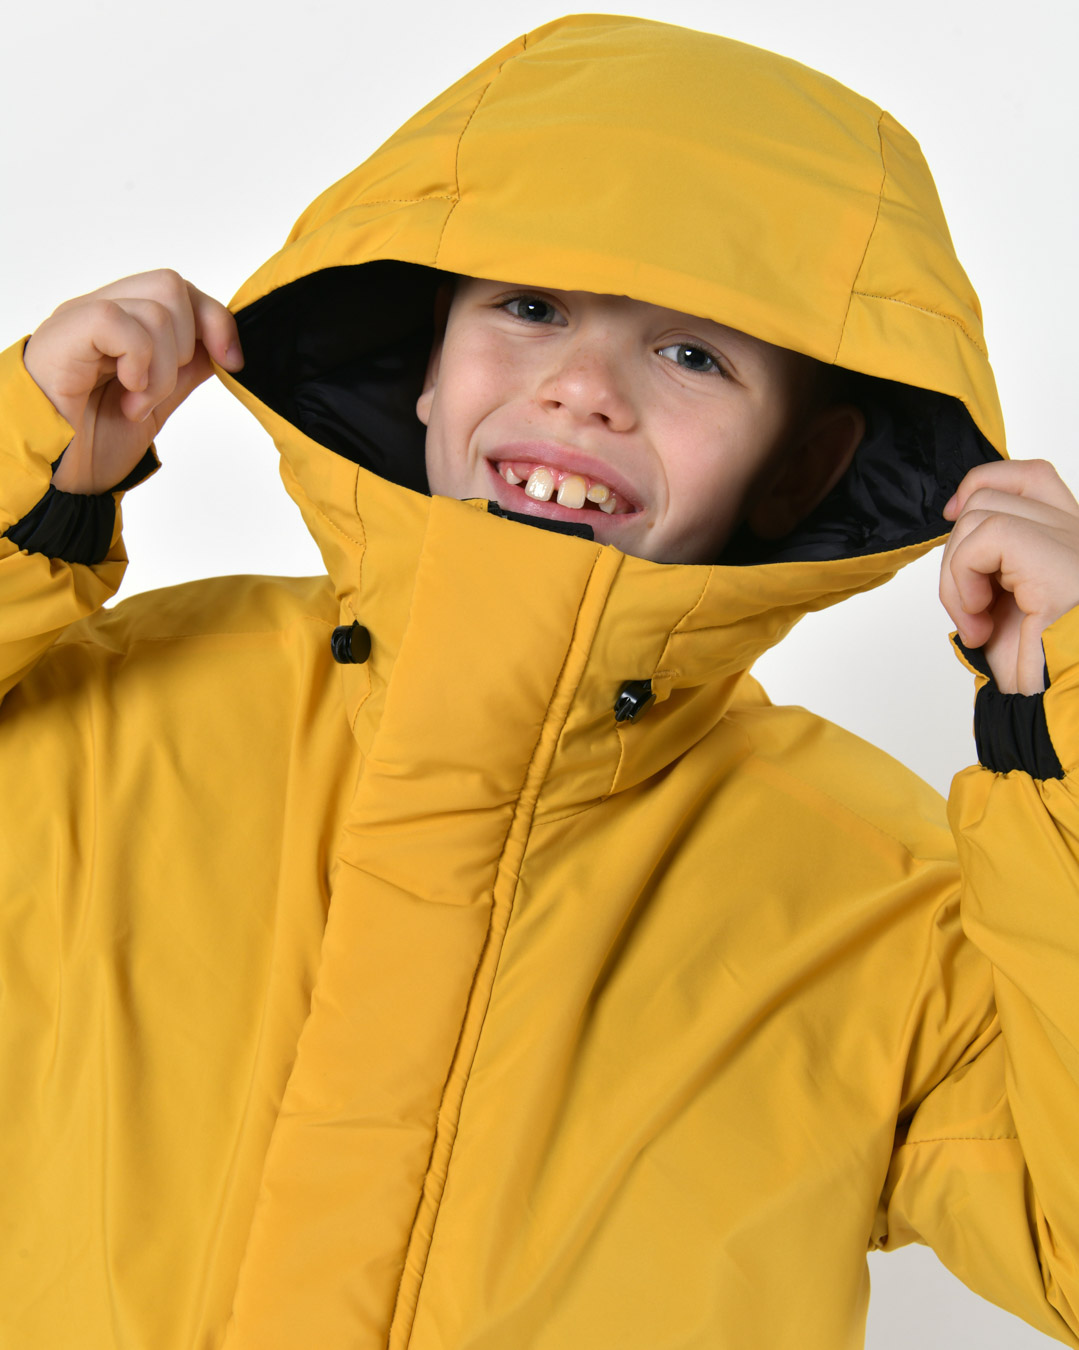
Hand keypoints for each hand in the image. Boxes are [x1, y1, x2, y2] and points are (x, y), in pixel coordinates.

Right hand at [22, 269, 242, 493]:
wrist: (53, 481)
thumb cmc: (89, 446)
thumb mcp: (156, 406)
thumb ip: (184, 373)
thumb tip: (221, 349)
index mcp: (122, 327)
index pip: (181, 291)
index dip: (216, 321)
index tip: (232, 364)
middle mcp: (101, 313)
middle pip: (171, 286)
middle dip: (186, 346)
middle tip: (158, 392)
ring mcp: (80, 321)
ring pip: (154, 309)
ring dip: (160, 371)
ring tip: (136, 404)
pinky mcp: (64, 336)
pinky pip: (119, 322)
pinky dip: (138, 362)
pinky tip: (126, 393)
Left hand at [940, 459, 1078, 693]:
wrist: (1062, 713)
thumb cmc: (1039, 672)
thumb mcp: (1003, 604)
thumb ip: (991, 560)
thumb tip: (955, 518)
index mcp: (1073, 544)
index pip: (1032, 478)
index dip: (983, 482)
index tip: (950, 516)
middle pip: (995, 493)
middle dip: (958, 551)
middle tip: (971, 610)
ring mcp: (1077, 544)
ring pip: (982, 513)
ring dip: (957, 574)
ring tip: (978, 622)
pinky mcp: (1062, 561)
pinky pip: (986, 537)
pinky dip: (963, 578)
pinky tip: (980, 620)